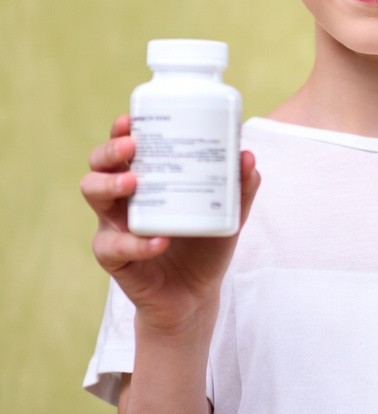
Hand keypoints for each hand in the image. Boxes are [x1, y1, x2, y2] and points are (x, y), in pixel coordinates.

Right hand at [81, 114, 260, 332]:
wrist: (196, 295)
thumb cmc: (206, 243)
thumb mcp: (229, 212)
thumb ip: (240, 187)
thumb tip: (247, 156)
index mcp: (148, 177)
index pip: (126, 147)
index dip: (121, 130)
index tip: (130, 118)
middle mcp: (124, 197)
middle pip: (99, 164)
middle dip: (110, 150)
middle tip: (131, 146)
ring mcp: (115, 226)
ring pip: (93, 196)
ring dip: (110, 185)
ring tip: (135, 183)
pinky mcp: (116, 258)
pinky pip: (114, 247)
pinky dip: (137, 242)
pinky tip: (159, 240)